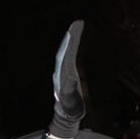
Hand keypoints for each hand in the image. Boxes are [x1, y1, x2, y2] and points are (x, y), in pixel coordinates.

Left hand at [44, 20, 84, 138]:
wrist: (66, 115)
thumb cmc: (71, 108)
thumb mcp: (71, 100)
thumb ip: (69, 89)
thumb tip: (71, 77)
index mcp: (63, 75)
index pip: (67, 54)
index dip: (72, 42)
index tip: (77, 30)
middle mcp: (61, 71)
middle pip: (65, 51)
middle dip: (71, 37)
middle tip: (78, 23)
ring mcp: (64, 72)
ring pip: (66, 53)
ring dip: (71, 40)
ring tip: (76, 27)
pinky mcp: (68, 74)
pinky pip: (69, 57)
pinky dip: (72, 47)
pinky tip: (75, 40)